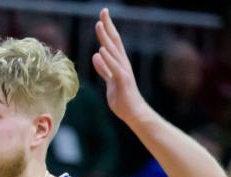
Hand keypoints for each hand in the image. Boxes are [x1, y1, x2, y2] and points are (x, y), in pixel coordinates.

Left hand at [91, 8, 149, 124]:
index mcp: (119, 63)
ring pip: (113, 51)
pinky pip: (113, 69)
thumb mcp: (110, 81)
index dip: (107, 29)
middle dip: (108, 26)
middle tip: (103, 11)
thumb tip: (97, 57)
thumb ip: (104, 69)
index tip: (102, 16)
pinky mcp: (122, 81)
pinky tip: (100, 51)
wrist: (133, 112)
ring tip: (99, 25)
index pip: (112, 42)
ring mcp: (123, 71)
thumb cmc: (122, 97)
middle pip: (114, 41)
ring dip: (105, 38)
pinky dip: (106, 60)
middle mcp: (122, 64)